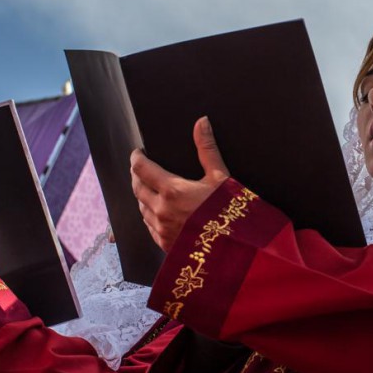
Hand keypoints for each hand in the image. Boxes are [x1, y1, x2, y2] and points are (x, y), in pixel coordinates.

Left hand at [131, 116, 230, 251]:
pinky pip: (148, 227)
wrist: (236, 250)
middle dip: (136, 175)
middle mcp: (161, 210)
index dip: (136, 158)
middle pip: (136, 188)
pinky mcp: (165, 245)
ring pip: (141, 208)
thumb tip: (201, 122)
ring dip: (142, 196)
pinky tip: (158, 213)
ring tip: (149, 190)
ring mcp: (161, 229)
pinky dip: (149, 216)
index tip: (138, 152)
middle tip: (141, 169)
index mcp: (173, 190)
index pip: (142, 169)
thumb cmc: (230, 212)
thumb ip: (207, 149)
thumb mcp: (221, 177)